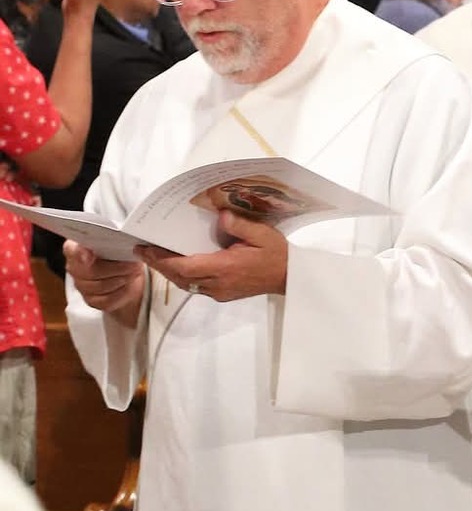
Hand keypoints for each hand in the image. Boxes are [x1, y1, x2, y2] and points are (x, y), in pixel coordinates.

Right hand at [65, 241, 145, 324]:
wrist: (125, 272)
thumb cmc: (116, 253)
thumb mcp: (115, 242)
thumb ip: (111, 240)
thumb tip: (119, 242)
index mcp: (74, 247)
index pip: (72, 250)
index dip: (80, 254)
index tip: (90, 256)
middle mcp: (74, 267)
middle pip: (91, 271)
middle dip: (117, 268)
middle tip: (134, 264)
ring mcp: (81, 286)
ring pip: (101, 286)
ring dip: (122, 279)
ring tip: (134, 272)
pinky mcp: (91, 300)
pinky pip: (107, 300)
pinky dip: (122, 291)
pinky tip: (128, 283)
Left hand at [138, 210, 288, 300]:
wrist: (290, 278)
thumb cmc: (277, 255)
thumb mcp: (262, 234)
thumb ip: (239, 225)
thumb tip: (219, 216)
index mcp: (225, 268)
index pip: (185, 266)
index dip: (162, 259)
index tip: (145, 249)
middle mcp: (218, 284)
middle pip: (180, 277)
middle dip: (159, 265)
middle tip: (142, 251)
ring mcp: (220, 292)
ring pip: (186, 284)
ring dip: (169, 271)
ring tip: (155, 257)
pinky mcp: (223, 294)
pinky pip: (196, 286)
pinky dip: (182, 276)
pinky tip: (178, 265)